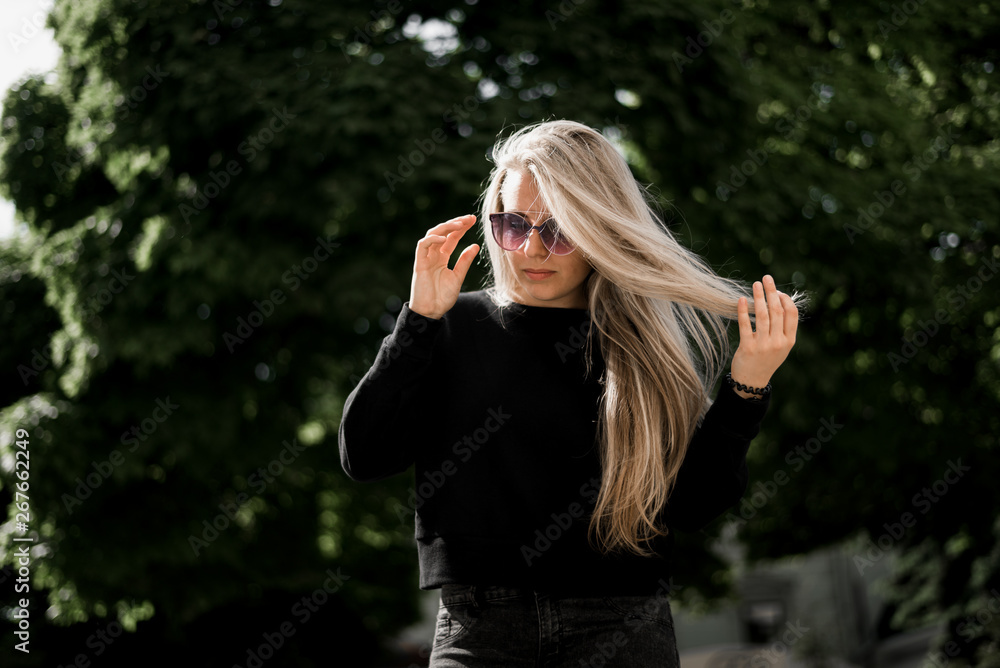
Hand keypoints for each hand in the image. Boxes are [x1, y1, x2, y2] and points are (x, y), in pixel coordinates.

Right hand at [409, 214, 479, 318]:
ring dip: (446, 227)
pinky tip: (445, 239)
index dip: (461, 228)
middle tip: (469, 218)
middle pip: (443, 232)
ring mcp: (425, 258)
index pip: (451, 237)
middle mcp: (433, 255)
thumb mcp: (458, 276)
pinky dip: (432, 240)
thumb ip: (465, 261)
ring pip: (432, 235)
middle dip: (455, 223)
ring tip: (460, 225)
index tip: (473, 219)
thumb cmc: (442, 297)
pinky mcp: (419, 264)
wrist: (431, 311)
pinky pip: (422, 246)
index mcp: (442, 257)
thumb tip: (475, 245)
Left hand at [731, 274, 798, 397]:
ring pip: (762, 315)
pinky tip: (741, 300)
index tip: (777, 290)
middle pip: (777, 311)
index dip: (785, 299)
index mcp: (789, 340)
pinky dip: (743, 310)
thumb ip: (782, 327)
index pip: (792, 314)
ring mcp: (763, 345)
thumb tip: (777, 300)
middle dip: (771, 291)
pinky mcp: (748, 347)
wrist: (752, 381)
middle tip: (766, 278)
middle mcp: (778, 342)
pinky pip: (745, 325)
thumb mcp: (781, 346)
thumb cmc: (766, 359)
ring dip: (759, 297)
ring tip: (755, 284)